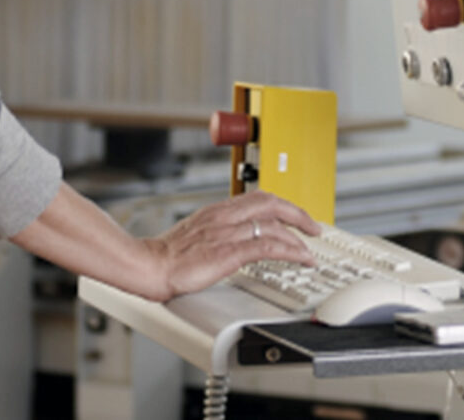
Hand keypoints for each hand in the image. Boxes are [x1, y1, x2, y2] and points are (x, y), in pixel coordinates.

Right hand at [138, 189, 321, 300]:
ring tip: (309, 251)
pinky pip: (267, 246)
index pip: (257, 197)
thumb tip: (231, 241)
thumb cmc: (167, 257)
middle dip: (297, 214)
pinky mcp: (229, 252)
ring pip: (273, 224)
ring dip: (297, 237)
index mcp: (217, 211)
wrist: (150, 266)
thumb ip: (216, 233)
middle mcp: (225, 216)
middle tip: (314, 228)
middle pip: (271, 203)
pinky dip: (289, 251)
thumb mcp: (195, 236)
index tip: (294, 216)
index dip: (281, 205)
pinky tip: (300, 258)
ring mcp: (228, 233)